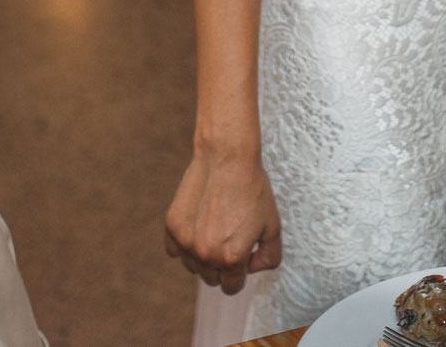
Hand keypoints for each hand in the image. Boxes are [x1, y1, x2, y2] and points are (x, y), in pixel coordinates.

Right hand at [165, 149, 281, 292]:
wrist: (227, 158)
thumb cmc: (253, 190)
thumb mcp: (273, 226)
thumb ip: (268, 257)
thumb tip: (250, 268)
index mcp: (232, 258)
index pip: (231, 287)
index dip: (239, 275)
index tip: (242, 258)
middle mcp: (206, 254)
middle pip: (211, 279)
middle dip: (221, 266)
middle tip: (230, 237)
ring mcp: (185, 241)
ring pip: (192, 266)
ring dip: (203, 255)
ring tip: (215, 227)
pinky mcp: (172, 226)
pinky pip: (174, 251)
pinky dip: (185, 243)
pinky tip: (198, 224)